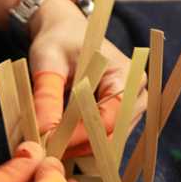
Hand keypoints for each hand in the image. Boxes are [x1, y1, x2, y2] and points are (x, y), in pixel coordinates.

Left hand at [26, 0, 147, 155]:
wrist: (65, 33)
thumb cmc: (59, 41)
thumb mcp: (47, 62)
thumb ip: (47, 96)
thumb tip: (43, 133)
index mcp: (126, 75)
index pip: (109, 117)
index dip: (80, 135)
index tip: (49, 141)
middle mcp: (136, 94)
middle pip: (113, 135)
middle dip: (79, 146)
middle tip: (45, 149)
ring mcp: (131, 108)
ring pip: (109, 142)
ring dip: (80, 148)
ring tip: (50, 145)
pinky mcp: (120, 117)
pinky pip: (104, 139)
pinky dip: (82, 144)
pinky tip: (61, 141)